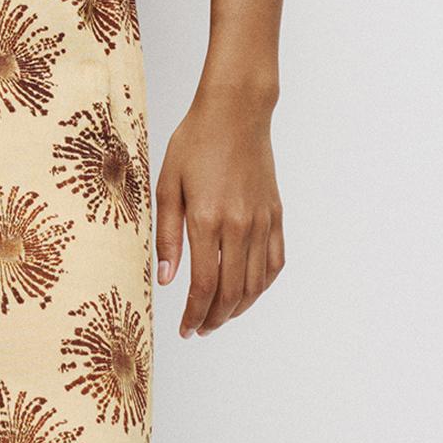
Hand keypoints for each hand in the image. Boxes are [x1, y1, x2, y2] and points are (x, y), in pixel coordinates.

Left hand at [156, 85, 283, 337]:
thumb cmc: (194, 143)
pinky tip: (246, 292)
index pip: (204, 286)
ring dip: (237, 309)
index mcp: (207, 220)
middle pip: (232, 293)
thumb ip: (167, 236)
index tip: (184, 328)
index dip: (193, 314)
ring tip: (218, 317)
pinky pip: (275, 263)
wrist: (236, 113)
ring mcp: (262, 222)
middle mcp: (239, 226)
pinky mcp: (276, 215)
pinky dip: (262, 286)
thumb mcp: (167, 186)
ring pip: (256, 284)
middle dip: (214, 319)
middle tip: (198, 329)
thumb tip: (166, 280)